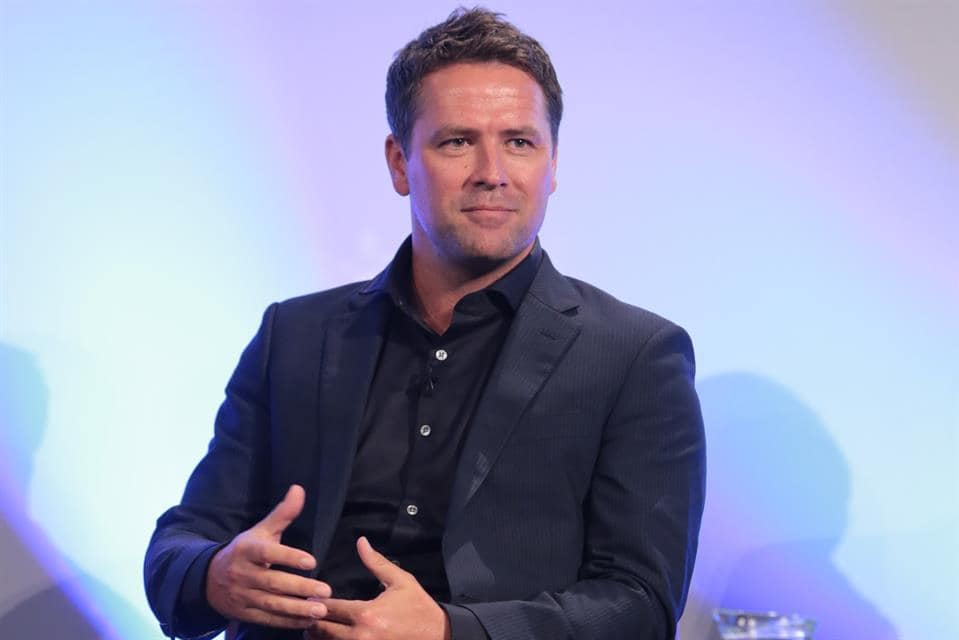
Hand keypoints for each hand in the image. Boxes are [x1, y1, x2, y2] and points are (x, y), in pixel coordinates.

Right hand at [206, 484, 331, 628]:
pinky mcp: (244, 614)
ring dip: (297, 609)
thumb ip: (282, 513)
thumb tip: (299, 489)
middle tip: (326, 590)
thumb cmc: (246, 551)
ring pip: (271, 604)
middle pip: (273, 583)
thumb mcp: (261, 530)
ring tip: (320, 609)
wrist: (209, 579)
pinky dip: (288, 622)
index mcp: (247, 550)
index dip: (289, 557)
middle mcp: (242, 574)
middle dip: (300, 588)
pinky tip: (308, 621)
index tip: (312, 561)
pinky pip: (268, 619)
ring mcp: (242, 596)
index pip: (268, 554)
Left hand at [305, 537, 450, 639]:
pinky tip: (332, 637)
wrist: (438, 635)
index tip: (309, 598)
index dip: (314, 603)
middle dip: (311, 621)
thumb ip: (376, 563)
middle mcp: (360, 636)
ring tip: (316, 626)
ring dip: (319, 636)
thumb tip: (361, 542)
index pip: (328, 609)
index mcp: (366, 614)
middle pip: (321, 631)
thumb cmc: (418, 607)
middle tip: (307, 613)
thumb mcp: (400, 581)